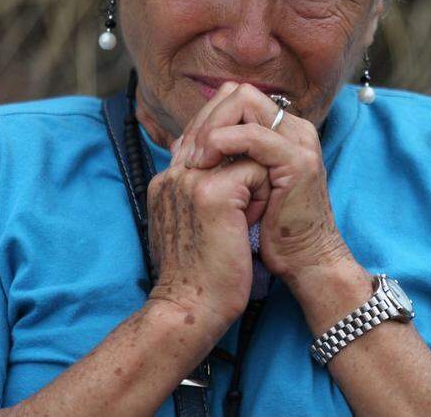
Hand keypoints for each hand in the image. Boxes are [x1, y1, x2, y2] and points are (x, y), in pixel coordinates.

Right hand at [146, 83, 270, 332]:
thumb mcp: (192, 225)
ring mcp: (189, 179)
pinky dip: (262, 196)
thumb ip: (198, 191)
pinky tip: (251, 224)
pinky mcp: (212, 192)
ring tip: (249, 213)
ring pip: (242, 145)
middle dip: (247, 148)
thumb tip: (221, 169)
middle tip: (257, 189)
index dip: (231, 141)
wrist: (192, 309)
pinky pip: (254, 169)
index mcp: (167, 179)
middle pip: (218, 122)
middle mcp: (174, 173)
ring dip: (255, 177)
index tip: (246, 178)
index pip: (201, 130)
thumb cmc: (200, 273)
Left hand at [180, 82, 353, 286]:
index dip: (205, 117)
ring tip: (196, 161)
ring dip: (211, 127)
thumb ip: (220, 158)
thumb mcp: (238, 183)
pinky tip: (206, 164)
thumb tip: (181, 143)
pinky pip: (253, 135)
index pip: (234, 98)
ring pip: (245, 102)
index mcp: (280, 131)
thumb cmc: (266, 228)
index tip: (186, 149)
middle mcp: (293, 128)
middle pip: (239, 92)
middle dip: (206, 117)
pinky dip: (223, 142)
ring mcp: (298, 141)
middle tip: (189, 154)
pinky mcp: (298, 161)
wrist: (302, 259)